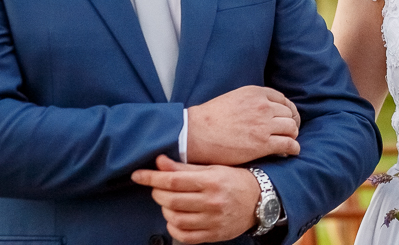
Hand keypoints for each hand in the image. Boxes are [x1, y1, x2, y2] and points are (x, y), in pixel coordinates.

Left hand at [132, 156, 259, 242]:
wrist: (260, 200)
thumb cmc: (235, 179)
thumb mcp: (213, 167)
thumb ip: (185, 167)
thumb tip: (159, 162)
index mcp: (212, 180)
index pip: (174, 180)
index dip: (152, 177)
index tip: (138, 175)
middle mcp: (212, 201)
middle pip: (171, 200)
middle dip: (157, 192)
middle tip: (158, 187)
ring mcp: (213, 220)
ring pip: (175, 218)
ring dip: (164, 210)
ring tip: (168, 202)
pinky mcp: (213, 234)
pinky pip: (185, 236)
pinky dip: (173, 228)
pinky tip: (174, 218)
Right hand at [187, 85, 300, 164]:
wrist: (196, 133)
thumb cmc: (211, 118)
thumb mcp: (234, 98)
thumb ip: (252, 101)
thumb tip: (266, 109)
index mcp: (255, 93)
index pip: (283, 100)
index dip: (287, 110)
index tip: (287, 118)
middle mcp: (263, 106)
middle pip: (289, 114)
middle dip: (290, 123)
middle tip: (288, 132)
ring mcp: (264, 125)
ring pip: (291, 128)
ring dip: (291, 135)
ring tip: (288, 142)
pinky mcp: (263, 144)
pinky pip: (288, 144)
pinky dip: (293, 148)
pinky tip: (290, 151)